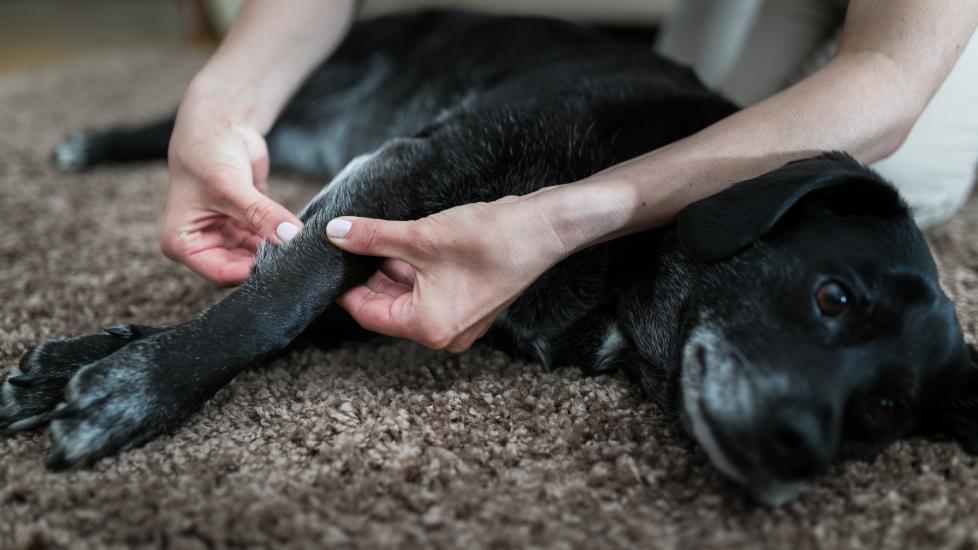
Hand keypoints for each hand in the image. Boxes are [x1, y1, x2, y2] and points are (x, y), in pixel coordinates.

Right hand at [161, 99, 302, 285]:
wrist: (218, 124)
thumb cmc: (206, 152)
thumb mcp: (230, 186)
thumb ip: (260, 214)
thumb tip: (290, 237)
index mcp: (183, 244)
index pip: (222, 273)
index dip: (252, 271)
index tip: (283, 262)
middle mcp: (204, 245)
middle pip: (241, 268)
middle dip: (268, 262)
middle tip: (298, 256)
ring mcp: (227, 236)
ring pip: (257, 257)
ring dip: (278, 251)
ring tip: (301, 245)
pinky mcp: (248, 225)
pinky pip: (268, 241)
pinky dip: (283, 239)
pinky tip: (300, 236)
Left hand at [325, 193, 569, 351]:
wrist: (544, 230)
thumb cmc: (489, 239)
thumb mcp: (420, 236)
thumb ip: (372, 237)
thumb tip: (334, 234)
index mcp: (428, 328)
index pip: (367, 313)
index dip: (343, 286)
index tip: (326, 261)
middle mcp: (443, 334)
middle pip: (387, 307)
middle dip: (367, 275)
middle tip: (346, 244)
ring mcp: (459, 322)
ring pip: (407, 297)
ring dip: (391, 270)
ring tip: (376, 237)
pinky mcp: (470, 305)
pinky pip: (429, 293)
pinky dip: (413, 271)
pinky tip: (405, 242)